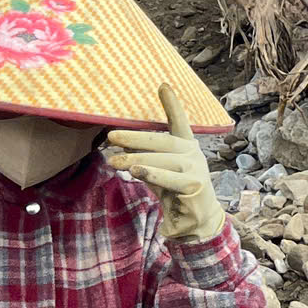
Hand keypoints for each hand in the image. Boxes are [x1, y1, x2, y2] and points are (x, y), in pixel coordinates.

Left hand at [104, 84, 225, 244]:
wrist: (195, 221)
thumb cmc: (173, 192)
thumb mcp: (157, 170)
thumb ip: (143, 156)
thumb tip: (118, 141)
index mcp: (186, 147)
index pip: (179, 122)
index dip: (172, 104)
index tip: (163, 85)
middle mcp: (193, 155)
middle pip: (163, 141)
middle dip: (136, 137)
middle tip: (112, 135)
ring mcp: (196, 170)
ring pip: (163, 159)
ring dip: (136, 158)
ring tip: (114, 161)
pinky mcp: (194, 186)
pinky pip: (169, 178)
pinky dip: (151, 173)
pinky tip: (135, 171)